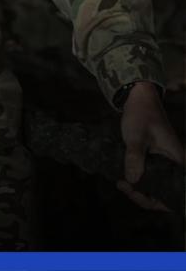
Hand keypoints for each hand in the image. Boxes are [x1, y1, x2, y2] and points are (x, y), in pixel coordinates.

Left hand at [117, 81, 184, 210]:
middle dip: (142, 195)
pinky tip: (124, 177)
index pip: (173, 194)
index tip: (134, 192)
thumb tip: (133, 181)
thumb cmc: (141, 114)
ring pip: (154, 185)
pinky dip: (138, 179)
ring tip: (121, 182)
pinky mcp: (155, 159)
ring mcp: (164, 162)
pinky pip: (149, 175)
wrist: (138, 97)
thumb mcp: (136, 136)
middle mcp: (174, 165)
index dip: (155, 201)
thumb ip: (135, 157)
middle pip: (162, 193)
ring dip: (139, 187)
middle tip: (122, 185)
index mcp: (177, 162)